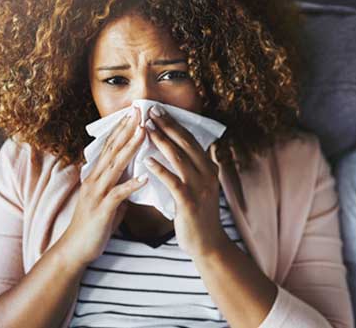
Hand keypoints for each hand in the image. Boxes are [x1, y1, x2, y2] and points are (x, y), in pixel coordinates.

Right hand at [58, 107, 147, 267]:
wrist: (76, 249)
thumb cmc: (95, 223)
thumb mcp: (108, 197)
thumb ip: (119, 182)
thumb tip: (135, 172)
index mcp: (97, 175)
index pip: (110, 146)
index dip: (122, 128)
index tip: (135, 112)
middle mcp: (95, 179)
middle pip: (112, 149)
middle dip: (127, 129)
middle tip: (139, 111)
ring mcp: (97, 193)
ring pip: (115, 166)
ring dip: (130, 148)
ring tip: (144, 133)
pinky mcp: (101, 209)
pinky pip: (118, 195)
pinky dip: (131, 185)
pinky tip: (144, 177)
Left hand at [143, 106, 230, 257]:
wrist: (208, 244)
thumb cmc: (198, 216)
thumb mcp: (200, 188)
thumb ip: (191, 170)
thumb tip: (177, 151)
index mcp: (209, 168)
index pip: (191, 140)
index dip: (175, 124)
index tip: (159, 111)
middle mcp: (208, 174)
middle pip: (186, 144)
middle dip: (167, 126)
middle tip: (151, 111)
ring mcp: (200, 188)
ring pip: (179, 158)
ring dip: (162, 141)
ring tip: (146, 128)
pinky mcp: (190, 202)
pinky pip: (173, 181)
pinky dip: (160, 169)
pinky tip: (147, 160)